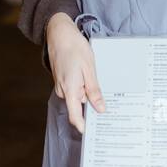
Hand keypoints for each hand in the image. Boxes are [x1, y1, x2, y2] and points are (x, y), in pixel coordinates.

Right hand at [45, 13, 104, 133]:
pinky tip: (88, 75)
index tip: (94, 134)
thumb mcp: (90, 69)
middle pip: (79, 105)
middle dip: (91, 104)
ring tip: (96, 79)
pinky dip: (82, 85)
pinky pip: (74, 88)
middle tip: (108, 101)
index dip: (84, 127)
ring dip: (87, 91)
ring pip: (77, 95)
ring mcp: (61, 85)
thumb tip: (100, 109)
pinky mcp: (62, 79)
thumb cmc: (74, 48)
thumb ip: (94, 91)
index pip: (75, 117)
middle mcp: (63, 90)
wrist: (59, 33)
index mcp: (70, 90)